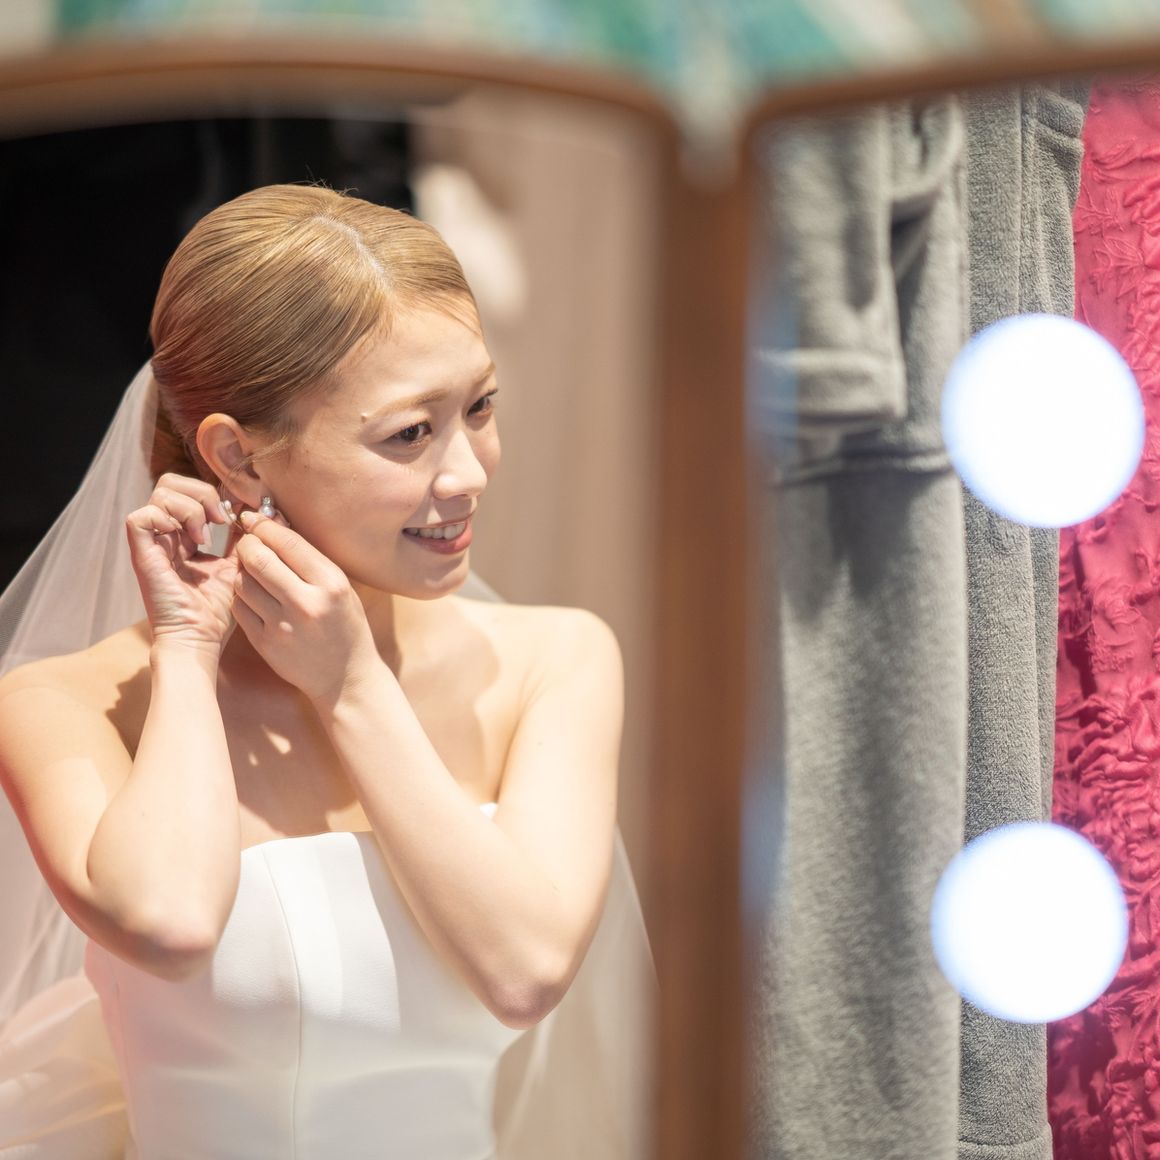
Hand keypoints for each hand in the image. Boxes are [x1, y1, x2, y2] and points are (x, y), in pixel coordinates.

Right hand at [125, 473, 238, 654]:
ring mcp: (152, 544)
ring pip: (159, 493)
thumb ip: (243, 540)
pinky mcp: (141, 554)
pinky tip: (191, 542)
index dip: (212, 493)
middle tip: (221, 519)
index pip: (187, 491)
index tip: (236, 516)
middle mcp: (164, 536)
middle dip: (202, 492)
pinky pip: (140, 517)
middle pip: (170, 483)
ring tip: (207, 536)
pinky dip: (168, 519)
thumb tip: (258, 512)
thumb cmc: (216, 611)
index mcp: (183, 537)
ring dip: (192, 507)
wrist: (200, 639)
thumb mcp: (237, 567)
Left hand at [231, 512, 380, 703]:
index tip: (254, 518)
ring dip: (241, 570)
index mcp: (330, 583)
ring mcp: (283, 625)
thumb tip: (274, 523)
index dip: (264, 525)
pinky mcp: (265, 643)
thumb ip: (310, 559)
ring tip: (252, 569)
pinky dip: (241, 595)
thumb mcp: (340, 588)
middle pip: (258, 558)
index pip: (287, 542)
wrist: (346, 678)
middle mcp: (306, 603)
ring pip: (242, 582)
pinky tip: (252, 594)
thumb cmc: (346, 626)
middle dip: (247, 543)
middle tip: (248, 542)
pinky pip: (239, 607)